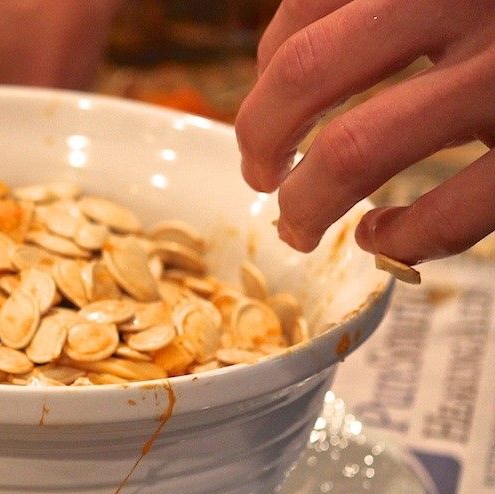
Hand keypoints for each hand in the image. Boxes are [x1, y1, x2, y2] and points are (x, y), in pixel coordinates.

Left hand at [235, 0, 494, 263]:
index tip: (262, 117)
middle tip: (260, 178)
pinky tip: (380, 239)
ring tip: (299, 225)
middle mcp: (464, 3)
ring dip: (307, 202)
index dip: (264, 74)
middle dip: (261, 139)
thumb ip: (380, 14)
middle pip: (304, 71)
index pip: (305, 8)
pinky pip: (451, 213)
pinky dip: (401, 239)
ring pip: (356, 149)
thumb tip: (276, 73)